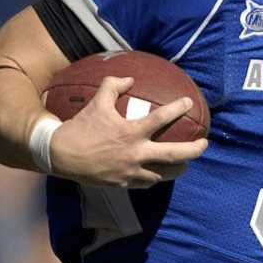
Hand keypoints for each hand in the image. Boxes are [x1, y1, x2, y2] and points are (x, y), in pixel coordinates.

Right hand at [48, 76, 207, 187]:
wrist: (58, 156)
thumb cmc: (79, 127)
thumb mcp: (96, 102)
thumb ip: (113, 86)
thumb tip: (130, 79)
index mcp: (131, 132)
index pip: (162, 118)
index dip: (178, 108)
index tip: (188, 103)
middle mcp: (134, 154)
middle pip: (174, 154)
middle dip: (194, 150)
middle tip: (204, 144)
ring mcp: (129, 172)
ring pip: (162, 174)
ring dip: (177, 168)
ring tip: (185, 164)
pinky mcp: (122, 184)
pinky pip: (145, 183)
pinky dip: (154, 179)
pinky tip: (158, 175)